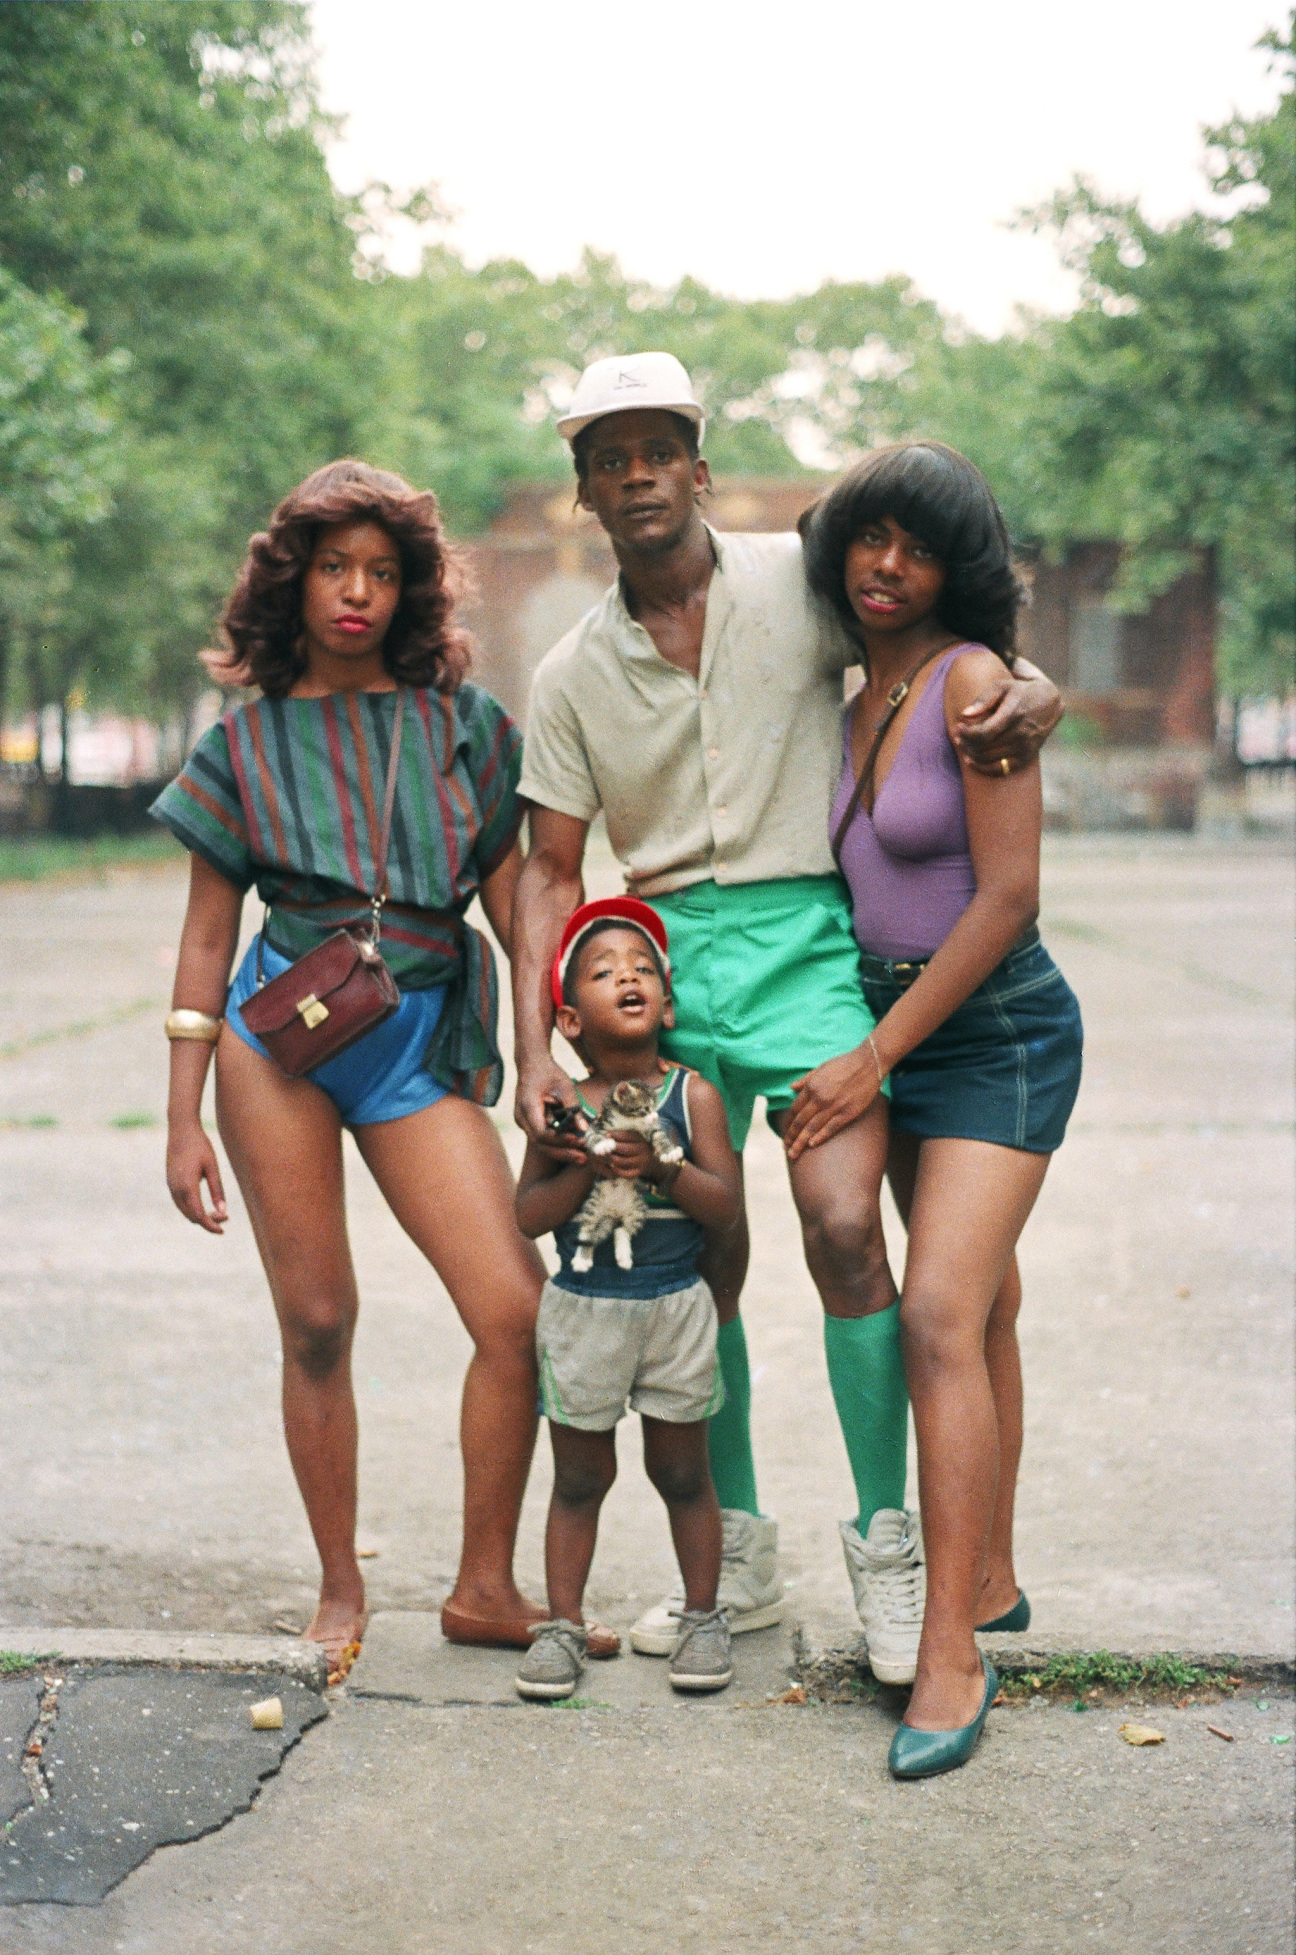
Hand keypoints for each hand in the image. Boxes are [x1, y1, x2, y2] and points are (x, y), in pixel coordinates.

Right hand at [166, 1122, 228, 1233]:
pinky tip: (205, 1204)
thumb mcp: (212, 1167)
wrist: (181, 1130)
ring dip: (199, 1215)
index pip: (198, 1215)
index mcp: (187, 1186)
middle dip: (207, 1221)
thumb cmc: (200, 1146)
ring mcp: (170, 1186)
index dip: (210, 1225)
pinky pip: (181, 1203)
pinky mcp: (170, 1182)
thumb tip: (223, 1211)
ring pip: (185, 1211)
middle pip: (191, 1216)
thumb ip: (217, 1190)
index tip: (222, 1231)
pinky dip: (192, 1208)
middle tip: (226, 1218)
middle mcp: (176, 1189)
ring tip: (219, 1213)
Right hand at [515, 1054, 587, 1161]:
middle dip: (563, 1153)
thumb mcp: (565, 1086)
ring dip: (562, 1150)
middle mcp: (522, 1118)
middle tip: (583, 1158)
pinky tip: (575, 1145)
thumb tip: (585, 1130)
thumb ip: (574, 1108)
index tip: (577, 1140)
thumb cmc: (549, 1072)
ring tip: (582, 1156)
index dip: (560, 1141)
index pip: (541, 1134)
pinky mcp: (530, 1123)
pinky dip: (559, 1142)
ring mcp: (524, 1122)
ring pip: (542, 1144)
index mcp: (527, 1107)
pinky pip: (544, 1137)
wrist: (532, 1063)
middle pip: (541, 1144)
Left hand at [593, 1132, 659, 1181]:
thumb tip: (607, 1135)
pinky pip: (625, 1173)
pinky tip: (612, 1166)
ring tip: (607, 1157)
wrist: (650, 1163)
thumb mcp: (631, 1139)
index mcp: (640, 1139)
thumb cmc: (635, 1148)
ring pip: (623, 1162)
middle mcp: (643, 1149)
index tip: (606, 1135)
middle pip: (625, 1149)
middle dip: (613, 1148)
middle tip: (604, 1148)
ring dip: (613, 1159)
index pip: (627, 1135)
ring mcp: (642, 1161)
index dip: (616, 1135)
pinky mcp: (639, 1172)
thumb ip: (620, 1136)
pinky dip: (617, 1170)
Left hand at [782, 1046, 883, 1160]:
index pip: (795, 1109)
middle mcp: (820, 1097)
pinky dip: (820, 1137)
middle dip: (791, 1137)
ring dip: (801, 1142)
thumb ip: (806, 1079)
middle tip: (786, 1149)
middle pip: (801, 1121)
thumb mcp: (821, 1067)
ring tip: (793, 1154)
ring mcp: (834, 1106)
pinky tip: (812, 1145)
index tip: (785, 1133)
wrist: (869, 1062)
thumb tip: (792, 1087)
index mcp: (812, 1086)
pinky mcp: (848, 1112)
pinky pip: (831, 1128)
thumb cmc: (845, 1063)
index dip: (788, 1123)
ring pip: (812, 1128)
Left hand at [953, 668, 1062, 775]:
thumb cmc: (1020, 691)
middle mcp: (1020, 734)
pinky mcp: (1026, 758)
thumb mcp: (1003, 686)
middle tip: (958, 736)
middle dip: (966, 743)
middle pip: (983, 747)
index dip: (966, 733)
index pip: (983, 733)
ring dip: (971, 754)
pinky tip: (971, 761)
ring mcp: (1024, 748)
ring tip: (963, 746)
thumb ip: (983, 699)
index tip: (959, 727)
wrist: (1049, 702)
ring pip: (988, 759)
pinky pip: (1000, 770)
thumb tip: (964, 714)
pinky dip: (983, 768)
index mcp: (1013, 715)